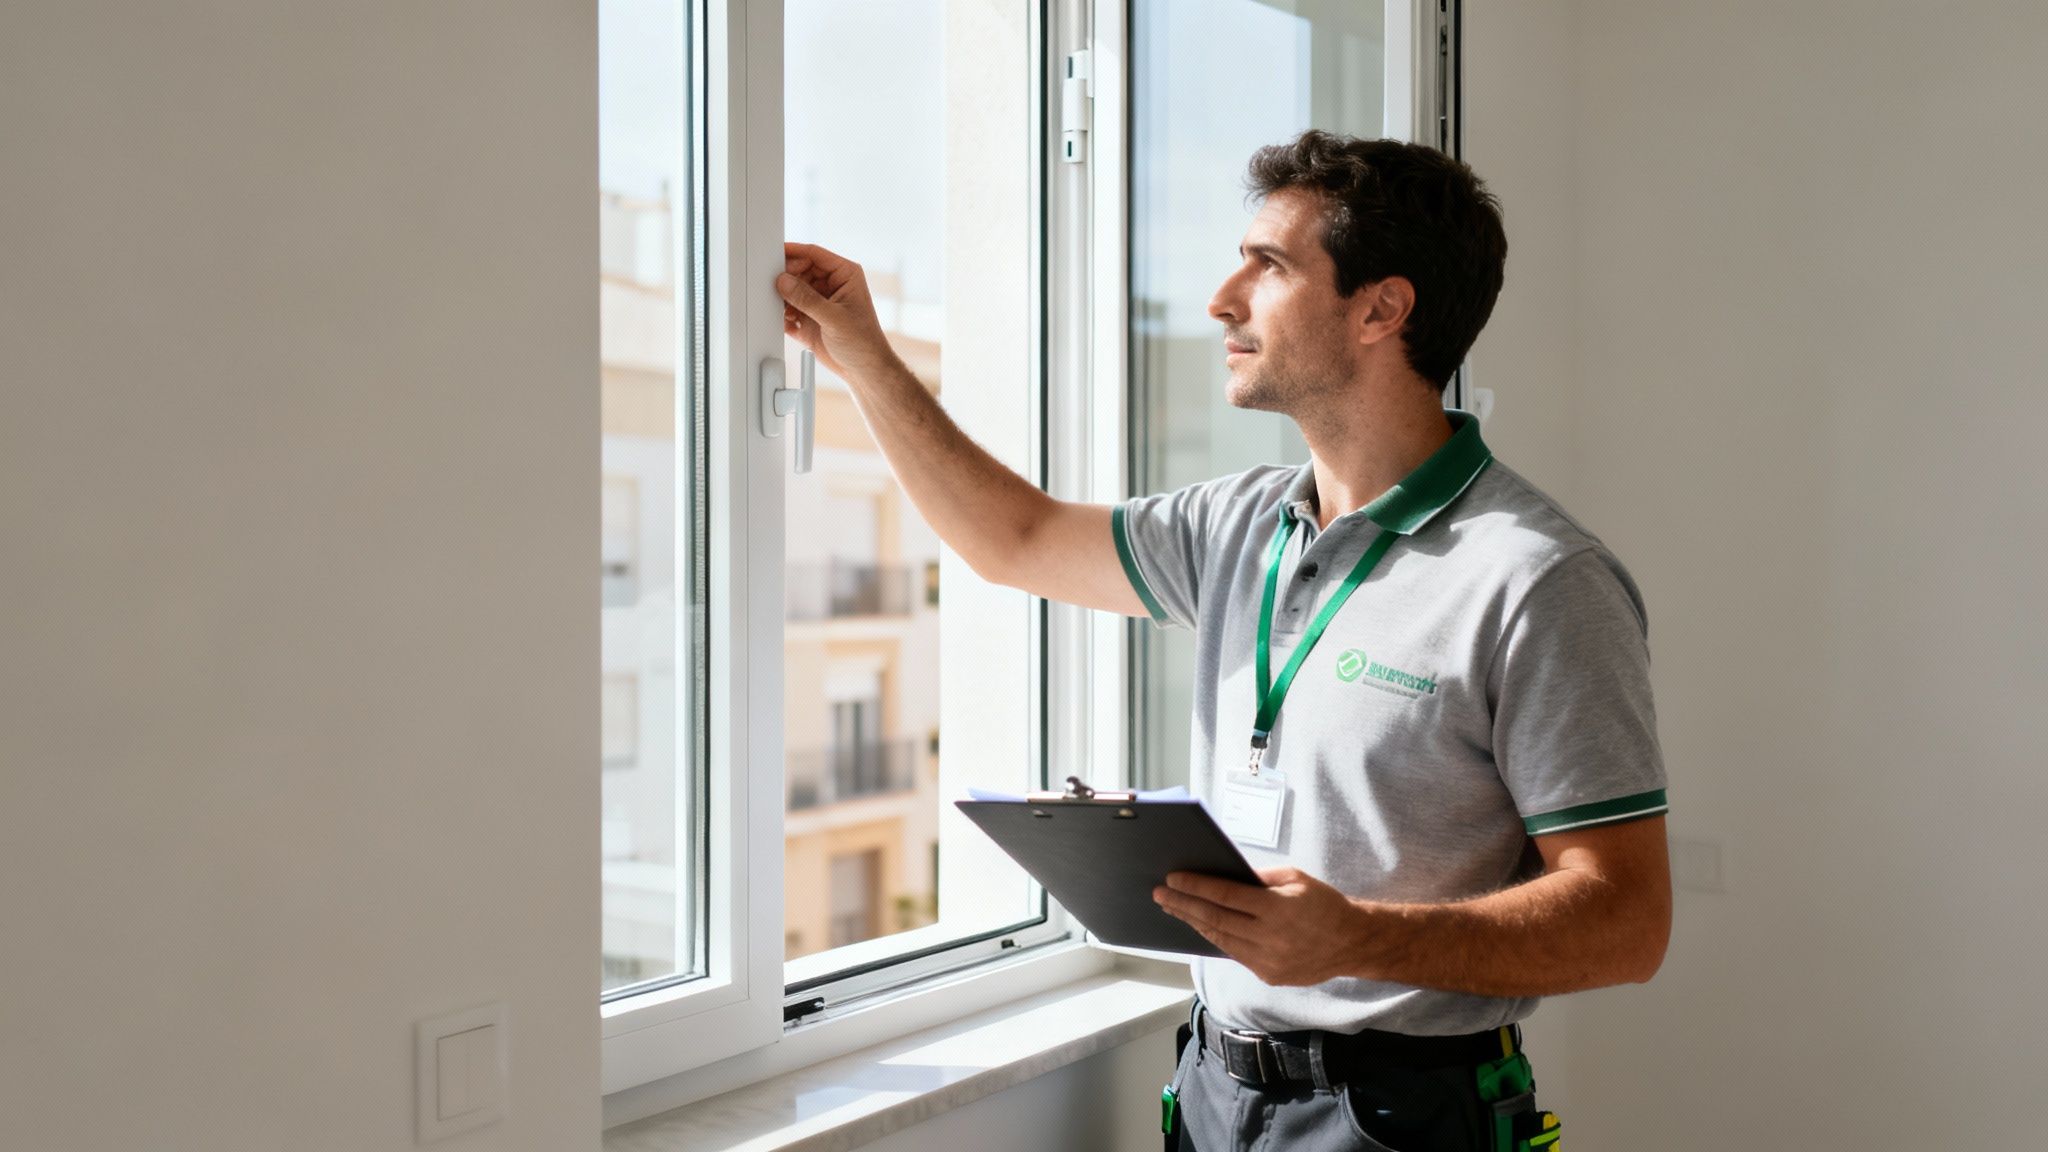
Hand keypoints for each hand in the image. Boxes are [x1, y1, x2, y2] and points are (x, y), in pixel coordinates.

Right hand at [776, 242, 898, 384]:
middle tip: (771, 284)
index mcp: (845, 275)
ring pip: (791, 289)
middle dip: (784, 277)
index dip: (793, 253)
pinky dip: (782, 313)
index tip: (774, 254)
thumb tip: (784, 281)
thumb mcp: (834, 318)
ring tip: (776, 305)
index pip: (814, 254)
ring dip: (782, 297)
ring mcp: (818, 301)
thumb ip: (807, 299)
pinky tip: (782, 320)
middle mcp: (830, 285)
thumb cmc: (863, 343)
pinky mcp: (808, 318)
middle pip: (799, 270)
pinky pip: (789, 309)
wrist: (863, 371)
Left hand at [1153, 866, 1370, 986]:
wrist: (1352, 943)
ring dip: (1194, 924)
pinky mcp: (1268, 976)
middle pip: (1215, 920)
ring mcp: (1267, 961)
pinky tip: (1201, 927)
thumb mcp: (1295, 879)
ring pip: (1220, 941)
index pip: (1225, 896)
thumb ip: (1259, 879)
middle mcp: (1269, 938)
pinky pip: (1234, 955)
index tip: (1173, 879)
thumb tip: (1224, 876)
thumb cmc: (1324, 904)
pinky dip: (1216, 939)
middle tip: (1160, 894)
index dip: (1195, 886)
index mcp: (1276, 909)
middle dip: (1183, 905)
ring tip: (1174, 909)